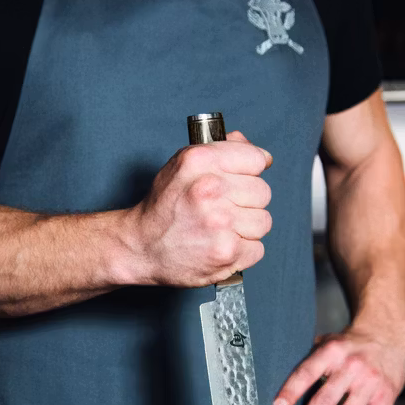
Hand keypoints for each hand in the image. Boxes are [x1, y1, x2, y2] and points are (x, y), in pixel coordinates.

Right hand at [125, 131, 272, 286]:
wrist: (141, 246)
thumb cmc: (164, 207)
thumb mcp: (183, 165)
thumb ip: (222, 152)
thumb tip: (262, 156)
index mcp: (200, 161)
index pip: (255, 159)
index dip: (248, 172)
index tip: (238, 181)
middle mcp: (211, 189)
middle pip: (263, 192)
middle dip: (246, 202)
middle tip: (222, 210)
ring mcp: (220, 223)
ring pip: (263, 221)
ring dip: (246, 228)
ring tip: (220, 230)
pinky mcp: (226, 252)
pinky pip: (257, 249)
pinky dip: (242, 252)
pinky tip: (220, 246)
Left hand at [272, 325, 404, 404]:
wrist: (386, 336)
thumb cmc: (347, 345)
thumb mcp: (326, 342)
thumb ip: (308, 361)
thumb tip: (280, 387)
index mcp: (332, 351)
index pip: (306, 374)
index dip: (290, 394)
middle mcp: (352, 367)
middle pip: (324, 402)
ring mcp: (372, 383)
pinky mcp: (387, 397)